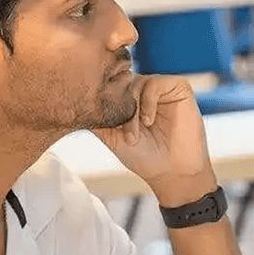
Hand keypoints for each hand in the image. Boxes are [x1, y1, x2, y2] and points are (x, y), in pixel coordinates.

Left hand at [93, 75, 215, 202]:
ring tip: (135, 135)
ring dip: (132, 111)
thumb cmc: (144, 157)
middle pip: (120, 84)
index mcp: (129, 98)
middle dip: (119, 110)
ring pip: (135, 83)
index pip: (109, 87)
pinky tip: (149, 121)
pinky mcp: (178, 87)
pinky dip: (147, 102)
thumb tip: (74, 102)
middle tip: (126, 137)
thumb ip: (97, 119)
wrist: (173, 171)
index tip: (110, 131)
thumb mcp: (112, 137)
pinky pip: (154, 83)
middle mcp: (144, 89)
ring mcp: (161, 87)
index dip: (105, 105)